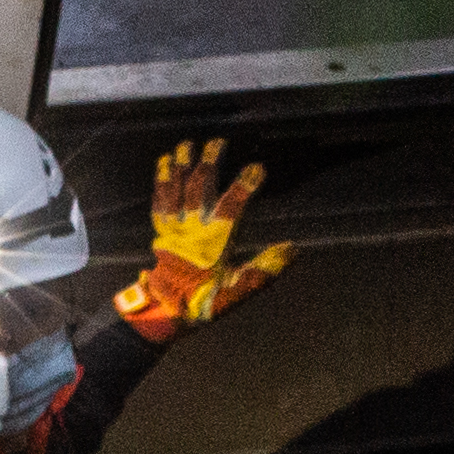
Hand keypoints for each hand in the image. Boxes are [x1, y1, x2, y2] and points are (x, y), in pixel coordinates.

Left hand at [116, 138, 292, 333]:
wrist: (167, 311)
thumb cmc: (206, 300)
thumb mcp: (239, 290)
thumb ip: (265, 269)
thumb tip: (293, 249)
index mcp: (214, 243)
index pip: (231, 208)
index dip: (243, 187)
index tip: (256, 168)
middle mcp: (192, 230)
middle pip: (200, 190)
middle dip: (209, 164)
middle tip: (217, 142)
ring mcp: (174, 228)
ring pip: (177, 191)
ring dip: (183, 166)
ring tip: (187, 144)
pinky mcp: (162, 230)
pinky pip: (160, 200)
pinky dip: (162, 180)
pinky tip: (165, 162)